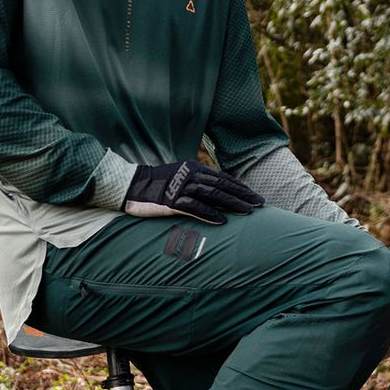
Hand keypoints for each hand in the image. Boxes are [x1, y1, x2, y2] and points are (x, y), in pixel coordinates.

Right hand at [124, 160, 264, 224]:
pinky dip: (210, 214)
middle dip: (243, 195)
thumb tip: (216, 191)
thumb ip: (196, 181)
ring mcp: (181, 187)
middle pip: (222, 185)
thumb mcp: (179, 176)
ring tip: (247, 212)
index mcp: (193, 167)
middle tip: (259, 204)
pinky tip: (222, 221)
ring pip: (213, 194)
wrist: (130, 186)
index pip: (222, 177)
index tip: (254, 196)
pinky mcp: (171, 200)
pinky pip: (195, 207)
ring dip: (232, 203)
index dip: (240, 187)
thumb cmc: (156, 184)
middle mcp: (190, 174)